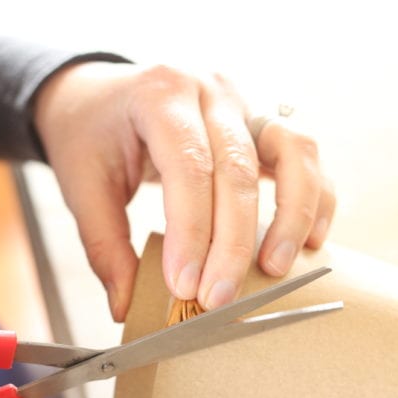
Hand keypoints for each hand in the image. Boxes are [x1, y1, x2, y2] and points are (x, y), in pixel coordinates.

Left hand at [34, 62, 336, 320]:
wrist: (99, 93)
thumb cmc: (91, 134)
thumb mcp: (82, 186)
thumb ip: (105, 248)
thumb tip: (126, 307)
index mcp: (160, 93)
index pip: (188, 166)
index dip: (191, 232)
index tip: (185, 287)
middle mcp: (210, 89)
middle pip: (238, 169)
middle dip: (232, 244)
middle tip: (219, 299)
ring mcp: (245, 100)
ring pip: (294, 152)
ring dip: (291, 217)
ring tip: (275, 269)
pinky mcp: (266, 122)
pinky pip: (305, 158)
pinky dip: (314, 200)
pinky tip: (309, 243)